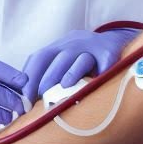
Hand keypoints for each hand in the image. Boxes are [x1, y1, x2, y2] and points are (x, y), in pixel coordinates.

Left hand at [22, 27, 136, 102]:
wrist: (117, 43)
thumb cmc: (86, 60)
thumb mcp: (65, 61)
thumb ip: (49, 75)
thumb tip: (29, 100)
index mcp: (60, 46)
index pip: (39, 57)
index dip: (30, 77)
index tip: (25, 98)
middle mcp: (74, 43)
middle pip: (57, 57)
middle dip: (47, 78)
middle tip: (41, 98)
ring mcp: (94, 46)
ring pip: (80, 58)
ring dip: (71, 74)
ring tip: (64, 88)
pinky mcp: (111, 53)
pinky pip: (105, 63)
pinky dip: (99, 74)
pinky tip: (94, 85)